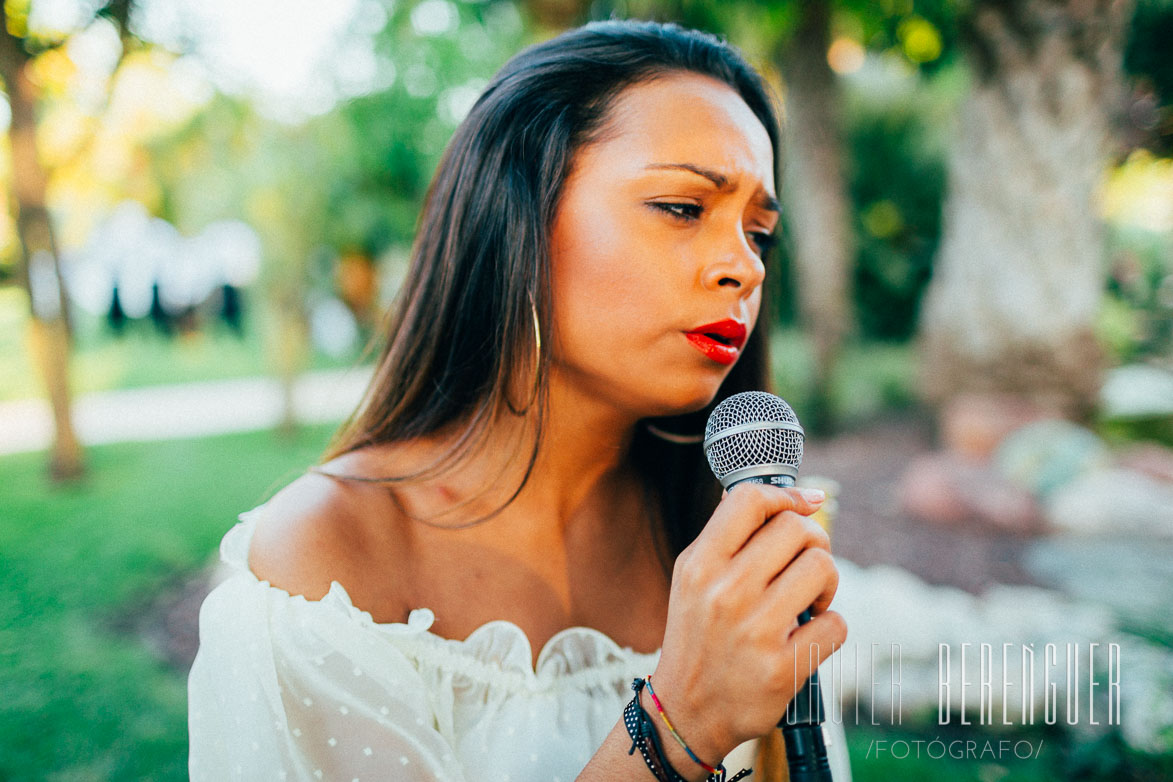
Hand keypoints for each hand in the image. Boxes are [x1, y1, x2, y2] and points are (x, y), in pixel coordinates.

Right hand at [650, 484, 846, 765]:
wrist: (686, 710)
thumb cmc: (698, 636)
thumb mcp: (693, 578)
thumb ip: (728, 536)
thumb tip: (782, 495)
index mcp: (699, 564)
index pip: (749, 499)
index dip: (785, 494)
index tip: (804, 504)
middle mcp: (724, 592)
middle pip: (796, 529)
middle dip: (814, 540)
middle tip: (807, 563)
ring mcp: (753, 630)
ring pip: (822, 568)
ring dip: (827, 582)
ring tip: (812, 600)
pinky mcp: (781, 668)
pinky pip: (835, 623)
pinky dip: (831, 626)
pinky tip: (809, 635)